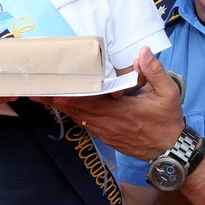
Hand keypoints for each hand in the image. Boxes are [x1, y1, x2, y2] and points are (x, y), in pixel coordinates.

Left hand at [33, 46, 185, 160]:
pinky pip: (84, 123)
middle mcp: (107, 122)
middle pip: (75, 109)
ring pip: (77, 116)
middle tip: (34, 91)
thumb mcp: (168, 94)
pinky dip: (72, 113)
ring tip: (41, 97)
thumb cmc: (167, 122)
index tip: (52, 90)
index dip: (69, 96)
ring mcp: (104, 131)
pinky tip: (62, 106)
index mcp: (119, 111)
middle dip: (54, 100)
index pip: (88, 101)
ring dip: (60, 107)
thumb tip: (143, 52)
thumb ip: (154, 72)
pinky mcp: (105, 136)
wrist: (170, 152)